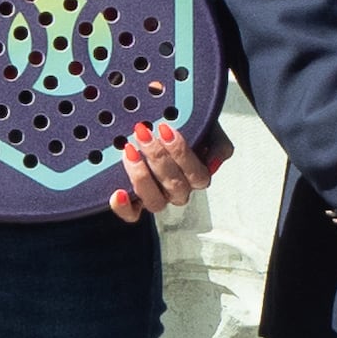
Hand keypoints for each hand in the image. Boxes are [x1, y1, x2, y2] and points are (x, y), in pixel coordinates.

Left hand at [107, 119, 223, 222]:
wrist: (158, 123)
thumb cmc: (183, 127)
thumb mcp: (206, 128)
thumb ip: (217, 142)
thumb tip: (214, 158)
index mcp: (197, 175)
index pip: (197, 175)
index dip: (182, 154)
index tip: (165, 128)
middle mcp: (178, 190)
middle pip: (175, 185)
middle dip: (158, 157)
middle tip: (143, 133)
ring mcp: (157, 198)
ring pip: (155, 201)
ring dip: (142, 177)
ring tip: (129, 151)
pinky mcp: (135, 204)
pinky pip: (132, 214)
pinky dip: (125, 207)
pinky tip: (118, 193)